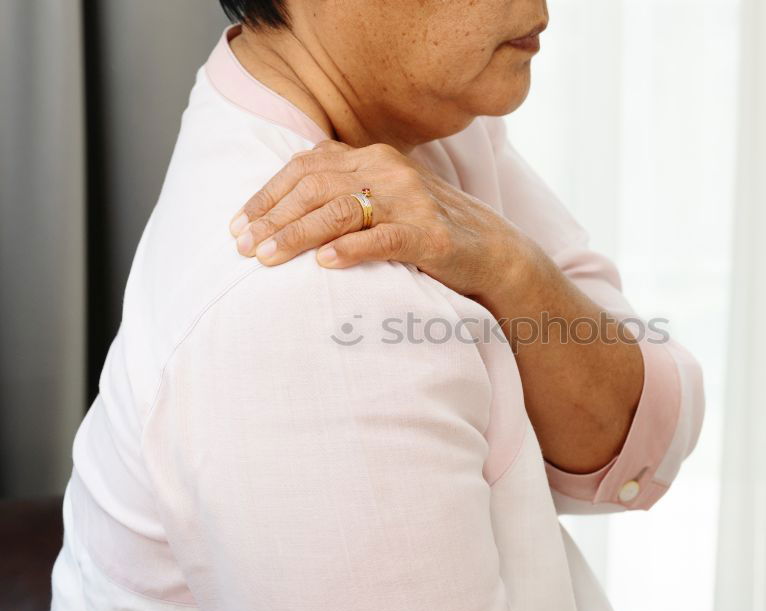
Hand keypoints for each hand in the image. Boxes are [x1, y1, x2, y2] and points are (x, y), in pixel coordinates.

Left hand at [229, 140, 540, 299]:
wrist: (494, 252)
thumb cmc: (429, 231)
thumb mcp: (385, 201)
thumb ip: (345, 193)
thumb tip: (284, 211)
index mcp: (374, 157)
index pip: (307, 166)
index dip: (268, 194)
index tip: (238, 224)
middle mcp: (390, 170)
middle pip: (316, 187)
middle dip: (273, 218)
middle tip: (244, 247)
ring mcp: (412, 201)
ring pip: (341, 210)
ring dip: (298, 235)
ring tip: (268, 258)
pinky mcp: (431, 235)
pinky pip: (383, 238)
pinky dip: (350, 250)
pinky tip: (324, 264)